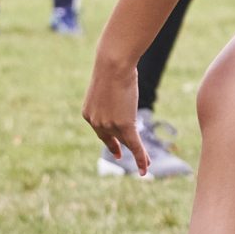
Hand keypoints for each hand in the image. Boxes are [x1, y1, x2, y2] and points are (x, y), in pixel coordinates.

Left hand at [81, 59, 148, 174]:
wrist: (113, 65)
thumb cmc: (111, 68)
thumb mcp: (107, 87)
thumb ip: (110, 98)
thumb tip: (119, 95)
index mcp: (88, 114)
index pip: (102, 132)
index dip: (111, 142)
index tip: (117, 151)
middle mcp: (96, 123)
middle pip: (113, 138)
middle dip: (121, 148)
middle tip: (123, 157)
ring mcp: (109, 125)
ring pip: (127, 142)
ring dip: (138, 155)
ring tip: (146, 164)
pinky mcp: (124, 125)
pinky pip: (134, 146)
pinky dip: (140, 158)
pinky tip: (145, 168)